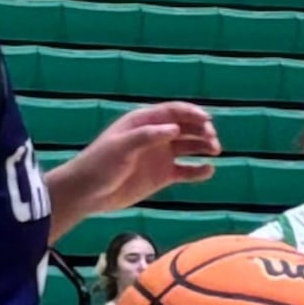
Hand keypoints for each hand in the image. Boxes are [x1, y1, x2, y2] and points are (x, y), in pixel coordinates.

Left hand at [61, 105, 221, 215]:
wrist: (88, 192)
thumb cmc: (100, 164)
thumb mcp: (121, 147)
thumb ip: (147, 136)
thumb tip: (175, 129)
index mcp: (144, 122)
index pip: (174, 111)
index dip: (192, 113)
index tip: (207, 121)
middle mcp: (156, 136)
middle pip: (186, 127)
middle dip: (202, 130)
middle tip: (212, 141)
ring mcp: (161, 156)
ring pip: (190, 147)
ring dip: (204, 146)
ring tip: (216, 151)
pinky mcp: (163, 176)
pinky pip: (187, 171)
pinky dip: (199, 171)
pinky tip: (208, 170)